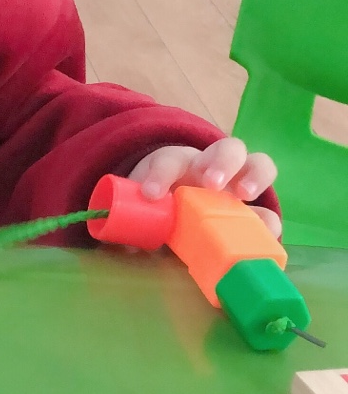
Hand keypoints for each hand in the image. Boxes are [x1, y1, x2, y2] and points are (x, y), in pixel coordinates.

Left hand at [130, 137, 279, 237]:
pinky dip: (268, 219)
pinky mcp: (252, 210)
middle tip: (210, 183)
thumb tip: (125, 245)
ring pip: (254, 164)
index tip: (151, 194)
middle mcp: (212, 167)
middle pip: (225, 149)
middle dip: (220, 162)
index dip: (160, 174)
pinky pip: (267, 208)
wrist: (177, 211)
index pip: (170, 161)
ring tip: (244, 195)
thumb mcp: (140, 212)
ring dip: (253, 175)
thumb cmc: (157, 208)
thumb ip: (130, 224)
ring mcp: (237, 184)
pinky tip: (267, 233)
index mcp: (177, 165)